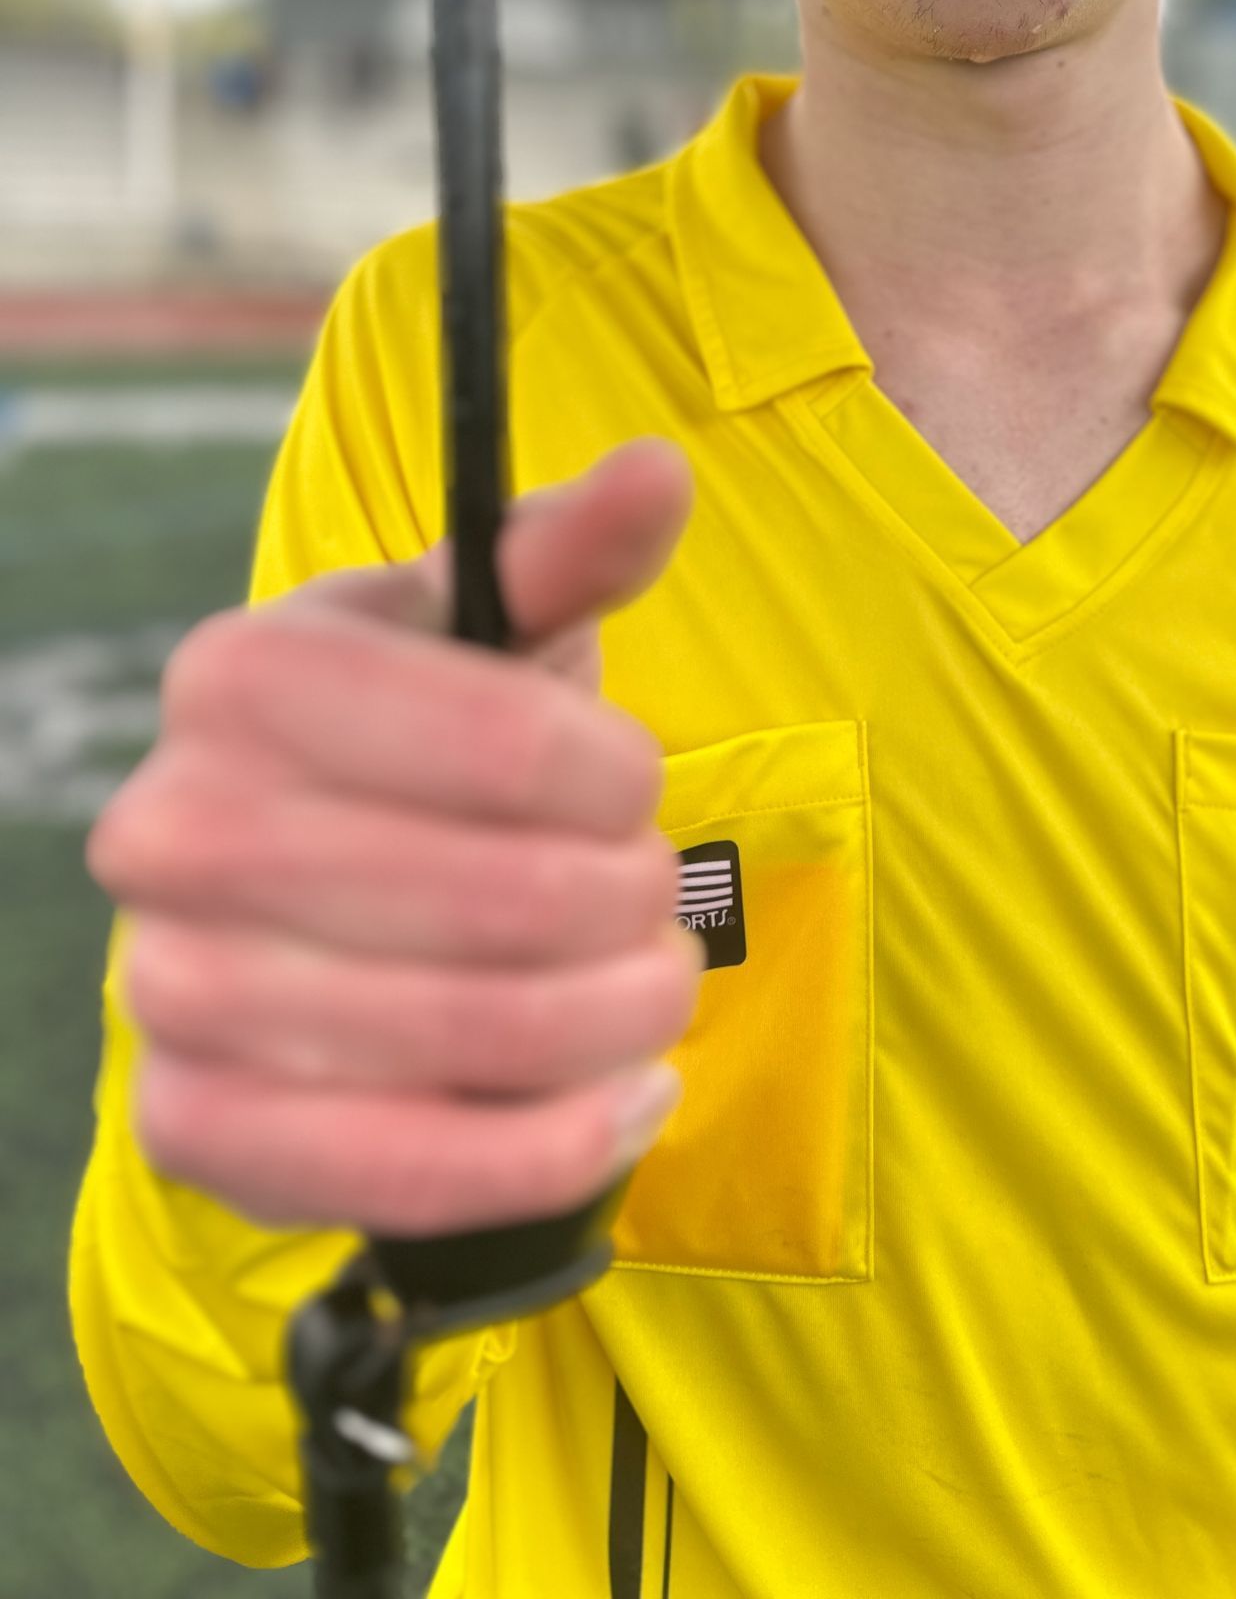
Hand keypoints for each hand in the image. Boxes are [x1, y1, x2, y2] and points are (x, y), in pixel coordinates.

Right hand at [85, 440, 700, 1237]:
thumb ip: (571, 551)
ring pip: (483, 1038)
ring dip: (618, 1021)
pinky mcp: (191, 1128)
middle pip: (513, 903)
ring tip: (649, 990)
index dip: (622, 779)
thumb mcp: (494, 628)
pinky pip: (416, 1175)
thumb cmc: (430, 742)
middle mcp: (174, 826)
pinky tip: (622, 1097)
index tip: (632, 783)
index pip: (516, 745)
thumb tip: (661, 468)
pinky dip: (561, 1145)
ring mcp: (166, 987)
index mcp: (244, 673)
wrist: (309, 897)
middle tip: (650, 901)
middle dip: (630, 907)